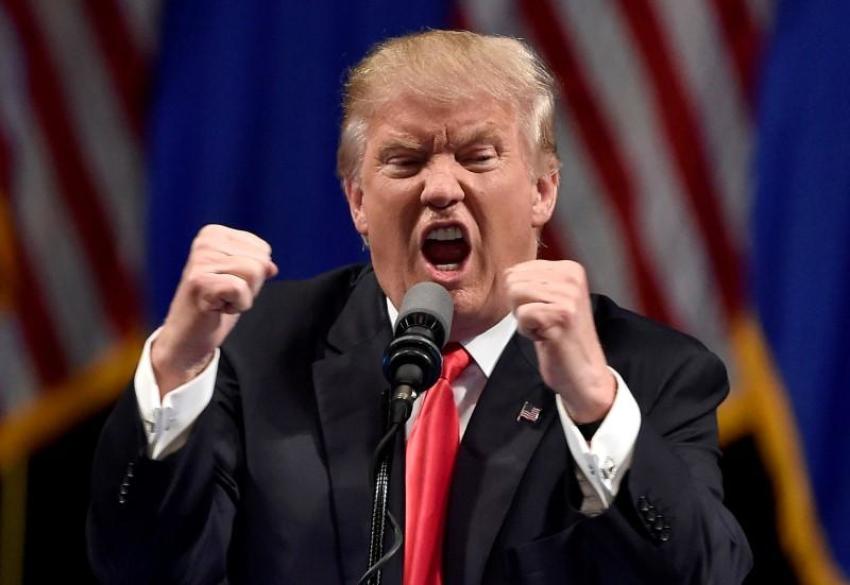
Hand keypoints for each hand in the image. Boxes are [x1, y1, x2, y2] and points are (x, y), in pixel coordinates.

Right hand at [151, 225, 277, 396]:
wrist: (186, 337)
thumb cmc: (213, 306)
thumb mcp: (240, 279)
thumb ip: (257, 265)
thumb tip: (271, 267)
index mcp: (214, 234)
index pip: (263, 250)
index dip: (254, 275)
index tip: (229, 285)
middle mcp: (205, 242)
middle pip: (260, 261)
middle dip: (251, 286)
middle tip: (224, 295)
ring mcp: (200, 261)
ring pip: (254, 272)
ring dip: (244, 296)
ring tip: (221, 301)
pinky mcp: (199, 282)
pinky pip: (241, 289)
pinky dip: (238, 305)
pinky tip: (217, 308)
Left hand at [505, 260, 614, 422]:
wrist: (583, 372)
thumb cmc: (562, 337)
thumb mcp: (551, 299)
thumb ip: (533, 281)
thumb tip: (506, 272)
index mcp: (569, 269)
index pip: (517, 269)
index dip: (521, 296)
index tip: (543, 311)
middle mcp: (571, 278)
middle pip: (513, 281)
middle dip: (520, 306)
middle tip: (543, 321)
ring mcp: (568, 296)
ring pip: (515, 295)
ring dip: (523, 318)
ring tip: (545, 328)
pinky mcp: (562, 315)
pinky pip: (522, 315)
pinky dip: (527, 331)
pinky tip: (546, 337)